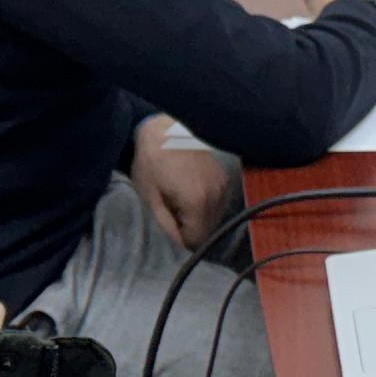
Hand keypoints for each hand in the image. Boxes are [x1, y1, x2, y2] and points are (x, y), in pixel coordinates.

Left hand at [130, 118, 233, 251]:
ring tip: (178, 201)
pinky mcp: (225, 178)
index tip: (168, 228)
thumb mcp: (150, 197)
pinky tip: (189, 192)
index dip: (181, 241)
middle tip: (171, 215)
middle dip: (191, 230)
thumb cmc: (152, 161)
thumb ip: (166, 227)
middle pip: (208, 231)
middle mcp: (217, 195)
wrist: (166, 128)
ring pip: (214, 219)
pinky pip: (217, 204)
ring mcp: (224, 185)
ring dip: (199, 219)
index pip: (197, 241)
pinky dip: (205, 206)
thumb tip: (179, 248)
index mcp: (198, 202)